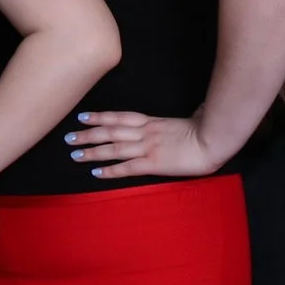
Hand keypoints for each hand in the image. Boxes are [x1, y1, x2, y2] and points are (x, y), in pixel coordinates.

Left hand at [63, 111, 220, 179]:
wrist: (216, 139)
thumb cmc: (209, 128)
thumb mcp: (188, 118)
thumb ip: (176, 119)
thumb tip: (189, 111)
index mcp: (153, 122)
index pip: (121, 118)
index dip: (101, 117)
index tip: (83, 116)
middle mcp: (146, 132)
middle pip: (111, 132)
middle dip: (88, 134)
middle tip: (69, 137)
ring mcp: (148, 147)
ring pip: (114, 148)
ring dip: (93, 152)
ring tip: (75, 154)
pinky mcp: (153, 163)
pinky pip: (127, 167)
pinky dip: (110, 170)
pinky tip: (96, 173)